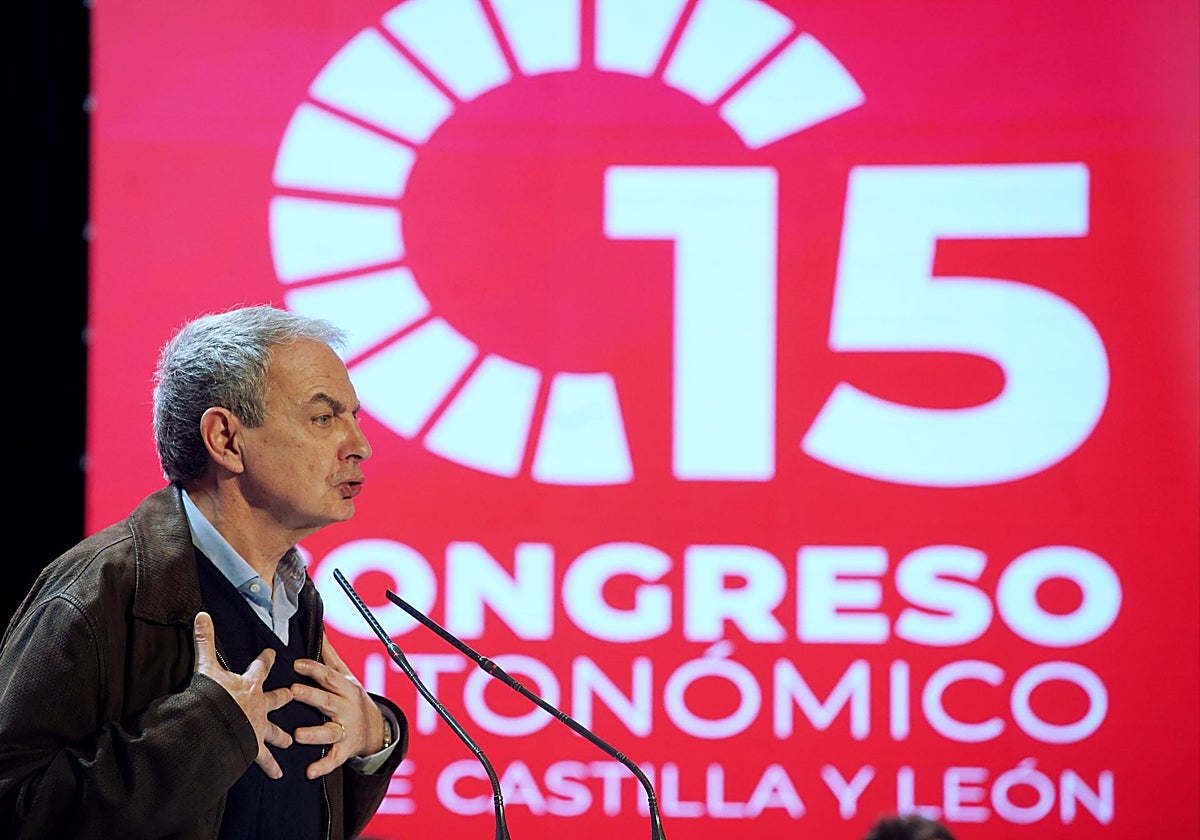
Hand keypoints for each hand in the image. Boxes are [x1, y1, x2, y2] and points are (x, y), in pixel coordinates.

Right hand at [192, 611, 293, 778]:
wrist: (217, 724)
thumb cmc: (213, 695)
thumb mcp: (207, 665)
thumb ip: (204, 640)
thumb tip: (201, 614)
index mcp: (250, 685)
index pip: (261, 668)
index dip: (266, 660)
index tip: (273, 653)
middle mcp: (259, 705)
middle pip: (276, 699)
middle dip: (285, 697)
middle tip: (293, 695)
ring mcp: (258, 726)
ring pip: (274, 731)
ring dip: (282, 736)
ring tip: (290, 741)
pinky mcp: (254, 746)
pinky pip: (264, 759)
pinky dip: (271, 767)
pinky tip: (279, 775)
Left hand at [290, 634, 387, 778]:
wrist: (377, 728)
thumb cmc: (353, 698)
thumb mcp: (346, 676)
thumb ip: (330, 657)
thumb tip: (319, 631)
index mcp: (345, 688)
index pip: (328, 676)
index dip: (313, 669)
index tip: (296, 664)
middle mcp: (346, 708)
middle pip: (328, 701)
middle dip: (311, 696)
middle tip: (292, 691)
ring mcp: (346, 729)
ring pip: (330, 731)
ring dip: (314, 733)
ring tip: (298, 735)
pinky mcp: (344, 749)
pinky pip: (334, 758)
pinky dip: (322, 766)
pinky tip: (309, 772)